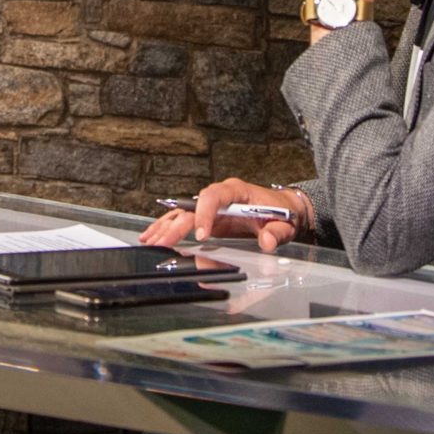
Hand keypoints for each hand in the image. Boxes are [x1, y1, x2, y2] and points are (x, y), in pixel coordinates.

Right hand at [138, 178, 300, 251]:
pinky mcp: (208, 218)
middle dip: (177, 226)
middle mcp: (220, 196)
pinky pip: (184, 221)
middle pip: (192, 208)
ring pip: (183, 213)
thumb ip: (276, 233)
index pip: (213, 196)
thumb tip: (267, 242)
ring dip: (166, 226)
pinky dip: (169, 228)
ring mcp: (212, 207)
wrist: (284, 209)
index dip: (205, 214)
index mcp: (236, 191)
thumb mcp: (285, 223)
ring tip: (149, 240)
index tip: (201, 235)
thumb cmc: (282, 213)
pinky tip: (153, 236)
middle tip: (163, 242)